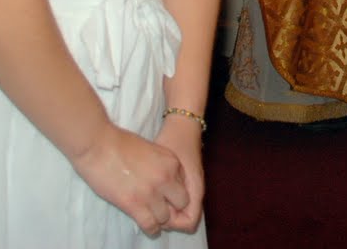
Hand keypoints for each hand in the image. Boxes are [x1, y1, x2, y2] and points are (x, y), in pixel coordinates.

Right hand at [70, 123, 189, 236]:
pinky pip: (150, 225)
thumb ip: (160, 164)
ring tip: (151, 216)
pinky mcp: (134, 204)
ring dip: (159, 218)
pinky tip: (147, 227)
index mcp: (171, 161)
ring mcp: (151, 192)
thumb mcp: (150, 148)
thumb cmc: (118, 142)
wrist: (97, 144)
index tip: (165, 194)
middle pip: (182, 202)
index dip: (174, 191)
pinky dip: (150, 228)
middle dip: (173, 206)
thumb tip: (161, 178)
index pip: (184, 184)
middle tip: (161, 207)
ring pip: (166, 218)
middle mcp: (166, 177)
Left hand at [154, 116, 204, 232]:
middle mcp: (196, 191)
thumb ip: (164, 186)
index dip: (173, 222)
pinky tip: (153, 190)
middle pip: (183, 219)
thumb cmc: (174, 141)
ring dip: (165, 208)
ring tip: (150, 197)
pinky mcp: (184, 180)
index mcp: (195, 189)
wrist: (182, 124)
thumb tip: (158, 208)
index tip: (157, 210)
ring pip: (179, 209)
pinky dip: (165, 199)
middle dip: (167, 217)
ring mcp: (191, 185)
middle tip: (151, 206)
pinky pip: (177, 199)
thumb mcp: (168, 164)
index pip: (188, 222)